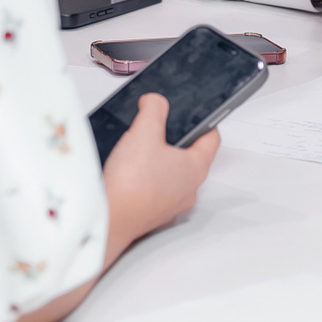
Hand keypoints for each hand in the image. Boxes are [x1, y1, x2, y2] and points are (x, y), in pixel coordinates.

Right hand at [101, 94, 219, 257]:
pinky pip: (155, 191)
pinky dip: (146, 180)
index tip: (197, 115)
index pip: (212, 139)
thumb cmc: (132, 185)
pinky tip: (129, 172)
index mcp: (196, 168)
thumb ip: (153, 110)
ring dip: (159, 162)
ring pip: (172, 176)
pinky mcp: (152, 215)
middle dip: (175, 141)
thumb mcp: (144, 132)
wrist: (109, 220)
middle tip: (159, 129)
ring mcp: (171, 205)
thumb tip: (154, 101)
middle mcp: (189, 190)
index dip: (205, 122)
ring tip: (140, 150)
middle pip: (190, 157)